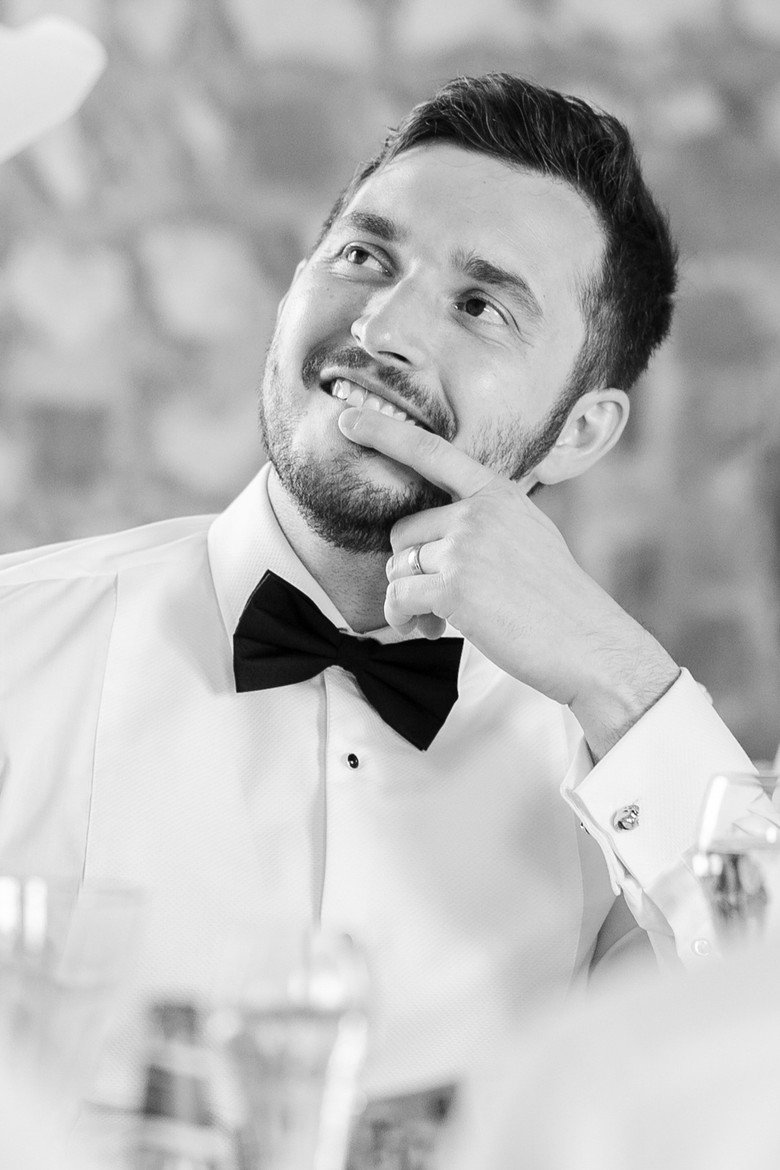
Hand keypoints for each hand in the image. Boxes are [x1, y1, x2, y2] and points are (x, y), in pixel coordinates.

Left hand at [338, 407, 678, 756]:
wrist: (589, 644)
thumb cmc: (559, 602)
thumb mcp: (530, 538)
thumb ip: (487, 523)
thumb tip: (431, 538)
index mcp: (500, 495)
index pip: (434, 453)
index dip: (385, 433)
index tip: (346, 418)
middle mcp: (481, 512)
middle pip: (404, 531)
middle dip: (410, 570)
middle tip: (435, 602)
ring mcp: (467, 547)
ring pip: (399, 567)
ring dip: (407, 599)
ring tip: (437, 622)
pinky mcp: (456, 586)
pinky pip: (399, 597)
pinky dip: (404, 619)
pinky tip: (430, 632)